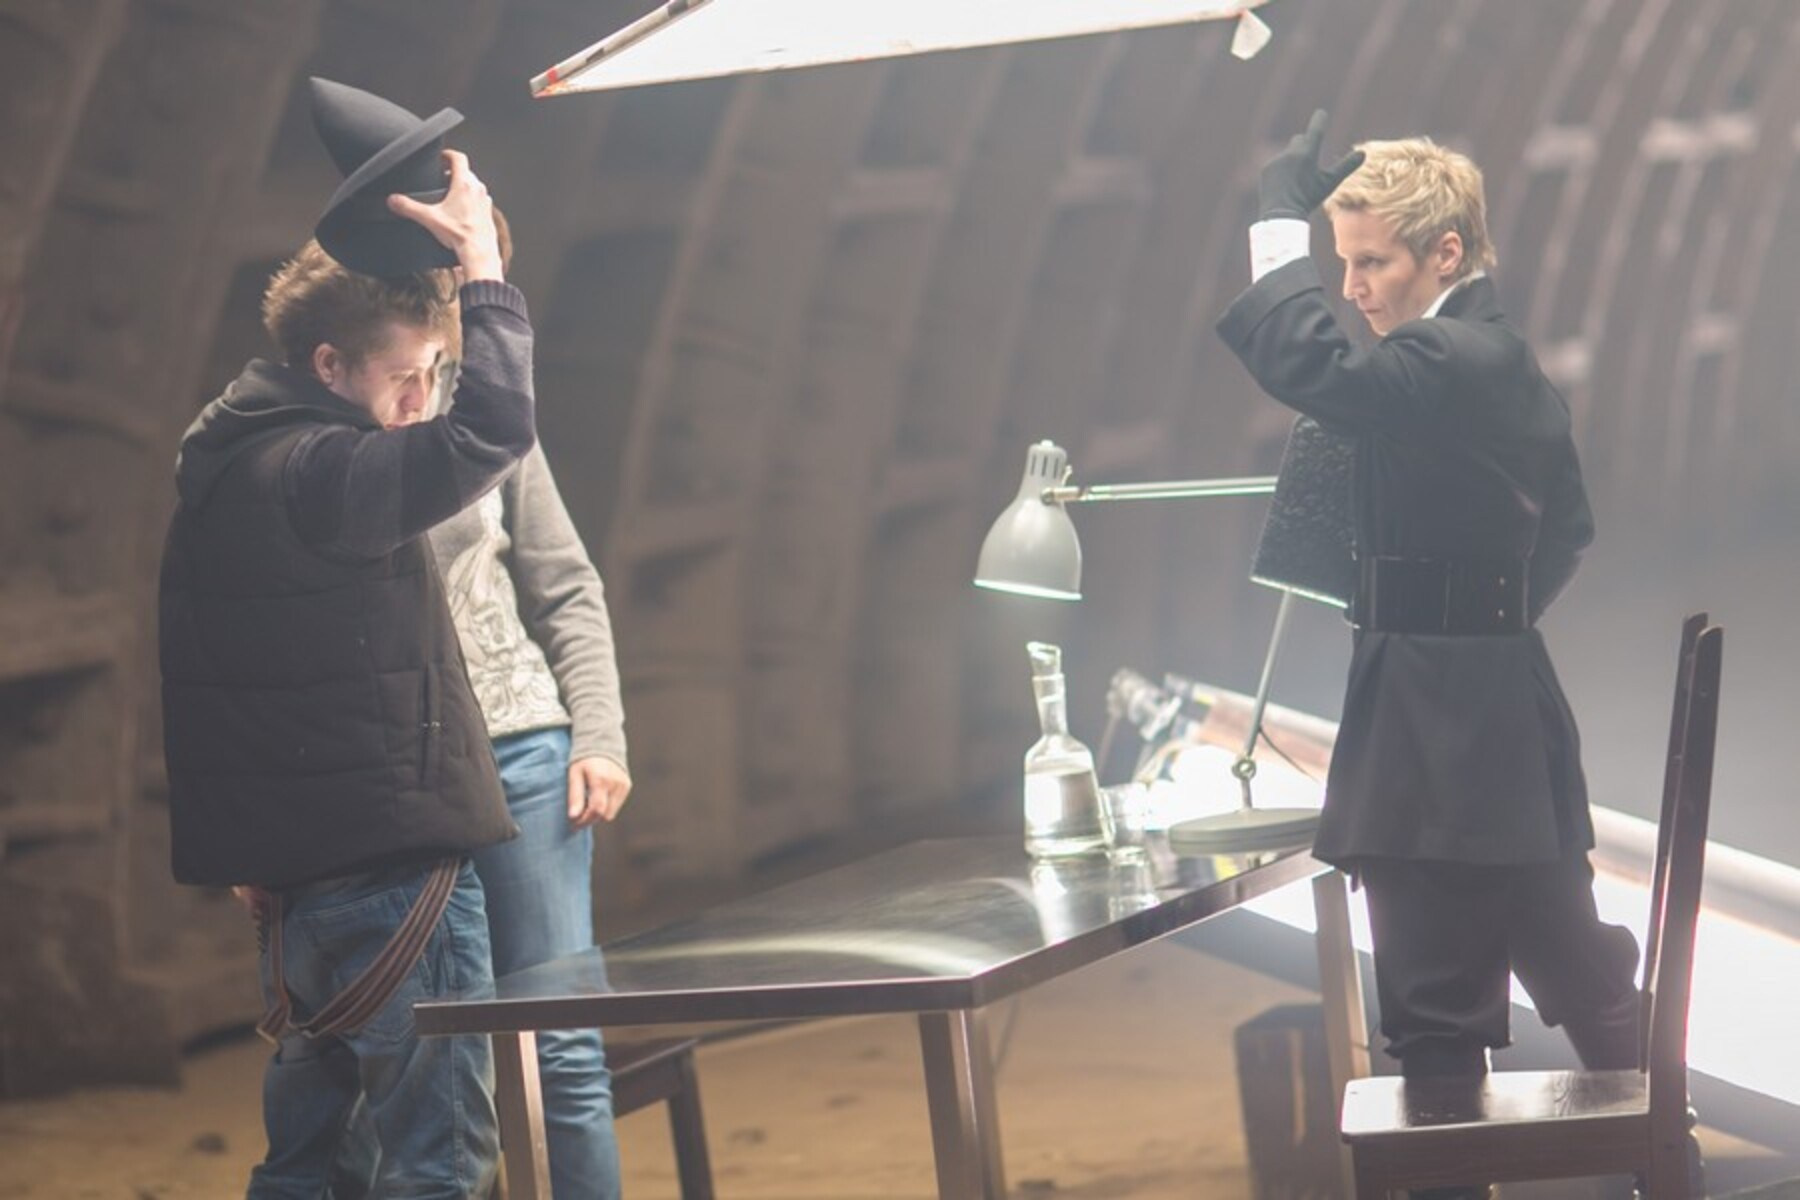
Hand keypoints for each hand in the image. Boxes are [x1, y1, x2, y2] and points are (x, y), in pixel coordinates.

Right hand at [387, 149, 503, 280]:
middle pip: (466, 171)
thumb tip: (394, 200)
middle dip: (453, 172)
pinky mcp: (488, 212)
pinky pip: (479, 199)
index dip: (448, 154)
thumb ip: (409, 207)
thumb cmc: (459, 234)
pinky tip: (461, 211)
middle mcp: (477, 189)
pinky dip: (471, 200)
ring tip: (450, 194)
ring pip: (474, 185)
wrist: (479, 251)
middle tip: (441, 177)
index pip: (459, 158)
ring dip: (463, 186)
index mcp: (464, 184)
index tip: (442, 156)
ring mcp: (485, 200)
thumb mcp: (429, 218)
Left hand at [568, 756, 631, 828]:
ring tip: (586, 805)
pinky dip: (606, 806)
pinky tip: (597, 798)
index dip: (584, 820)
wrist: (601, 742)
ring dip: (598, 813)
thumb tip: (573, 817)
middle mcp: (615, 783)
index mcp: (601, 780)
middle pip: (605, 815)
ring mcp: (623, 785)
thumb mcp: (574, 774)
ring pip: (611, 813)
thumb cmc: (583, 758)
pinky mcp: (627, 786)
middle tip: (577, 817)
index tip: (573, 823)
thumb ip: (575, 796)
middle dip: (590, 819)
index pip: (596, 810)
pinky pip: (616, 805)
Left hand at [1258, 109, 1364, 219]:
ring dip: (1293, 163)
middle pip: (1300, 140)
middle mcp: (1290, 153)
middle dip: (1305, 145)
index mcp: (1307, 153)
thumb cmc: (1309, 199)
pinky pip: (1276, 166)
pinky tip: (1284, 187)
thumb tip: (1364, 153)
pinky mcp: (1266, 169)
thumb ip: (1346, 167)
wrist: (1282, 215)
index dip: (1320, 120)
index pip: (1315, 130)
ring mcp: (1276, 160)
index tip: (1321, 113)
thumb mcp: (1330, 183)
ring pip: (1288, 155)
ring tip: (1297, 182)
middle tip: (1309, 158)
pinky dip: (1282, 172)